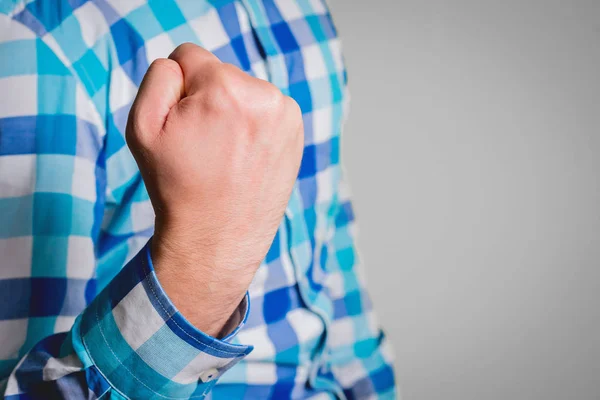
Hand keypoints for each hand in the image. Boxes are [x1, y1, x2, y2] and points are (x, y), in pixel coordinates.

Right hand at [126, 43, 303, 335]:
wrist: (217, 237)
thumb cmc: (177, 184)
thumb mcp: (142, 126)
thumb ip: (159, 76)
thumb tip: (183, 62)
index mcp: (225, 87)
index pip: (189, 56)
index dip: (177, 92)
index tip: (185, 127)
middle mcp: (264, 94)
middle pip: (220, 74)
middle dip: (207, 100)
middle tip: (205, 146)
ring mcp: (286, 114)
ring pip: (243, 91)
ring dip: (232, 113)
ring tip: (225, 155)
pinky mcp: (296, 130)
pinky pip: (264, 109)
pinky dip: (252, 126)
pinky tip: (244, 157)